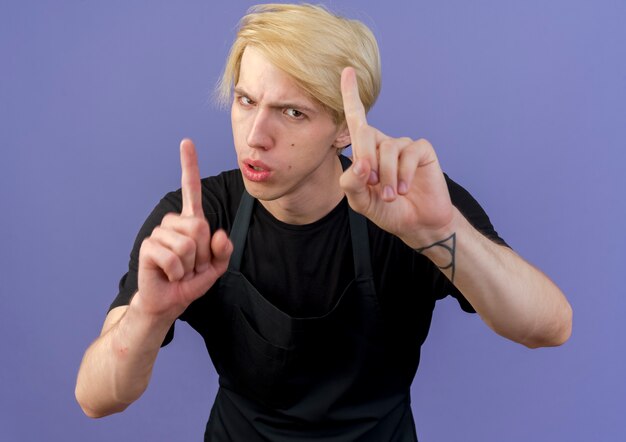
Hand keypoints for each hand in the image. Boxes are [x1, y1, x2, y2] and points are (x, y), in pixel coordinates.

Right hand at [136, 139, 232, 318]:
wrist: (168, 301)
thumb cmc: (190, 281)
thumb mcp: (216, 267)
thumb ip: (224, 250)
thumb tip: (219, 234)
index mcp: (190, 222)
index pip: (190, 190)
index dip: (189, 166)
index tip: (186, 142)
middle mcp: (173, 222)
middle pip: (200, 227)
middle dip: (203, 254)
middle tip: (192, 266)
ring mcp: (159, 232)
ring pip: (188, 244)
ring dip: (189, 265)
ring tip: (180, 271)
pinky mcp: (148, 246)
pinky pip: (174, 257)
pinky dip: (177, 272)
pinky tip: (169, 275)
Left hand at [339, 67, 454, 247]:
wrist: (418, 224)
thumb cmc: (388, 211)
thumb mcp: (362, 202)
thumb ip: (352, 184)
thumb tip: (361, 164)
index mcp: (366, 152)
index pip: (356, 120)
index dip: (351, 96)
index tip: (348, 71)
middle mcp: (383, 143)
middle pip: (366, 135)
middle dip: (367, 161)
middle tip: (374, 184)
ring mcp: (404, 146)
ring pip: (387, 149)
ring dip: (388, 177)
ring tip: (393, 195)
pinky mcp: (422, 150)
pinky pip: (409, 153)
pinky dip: (404, 174)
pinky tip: (406, 188)